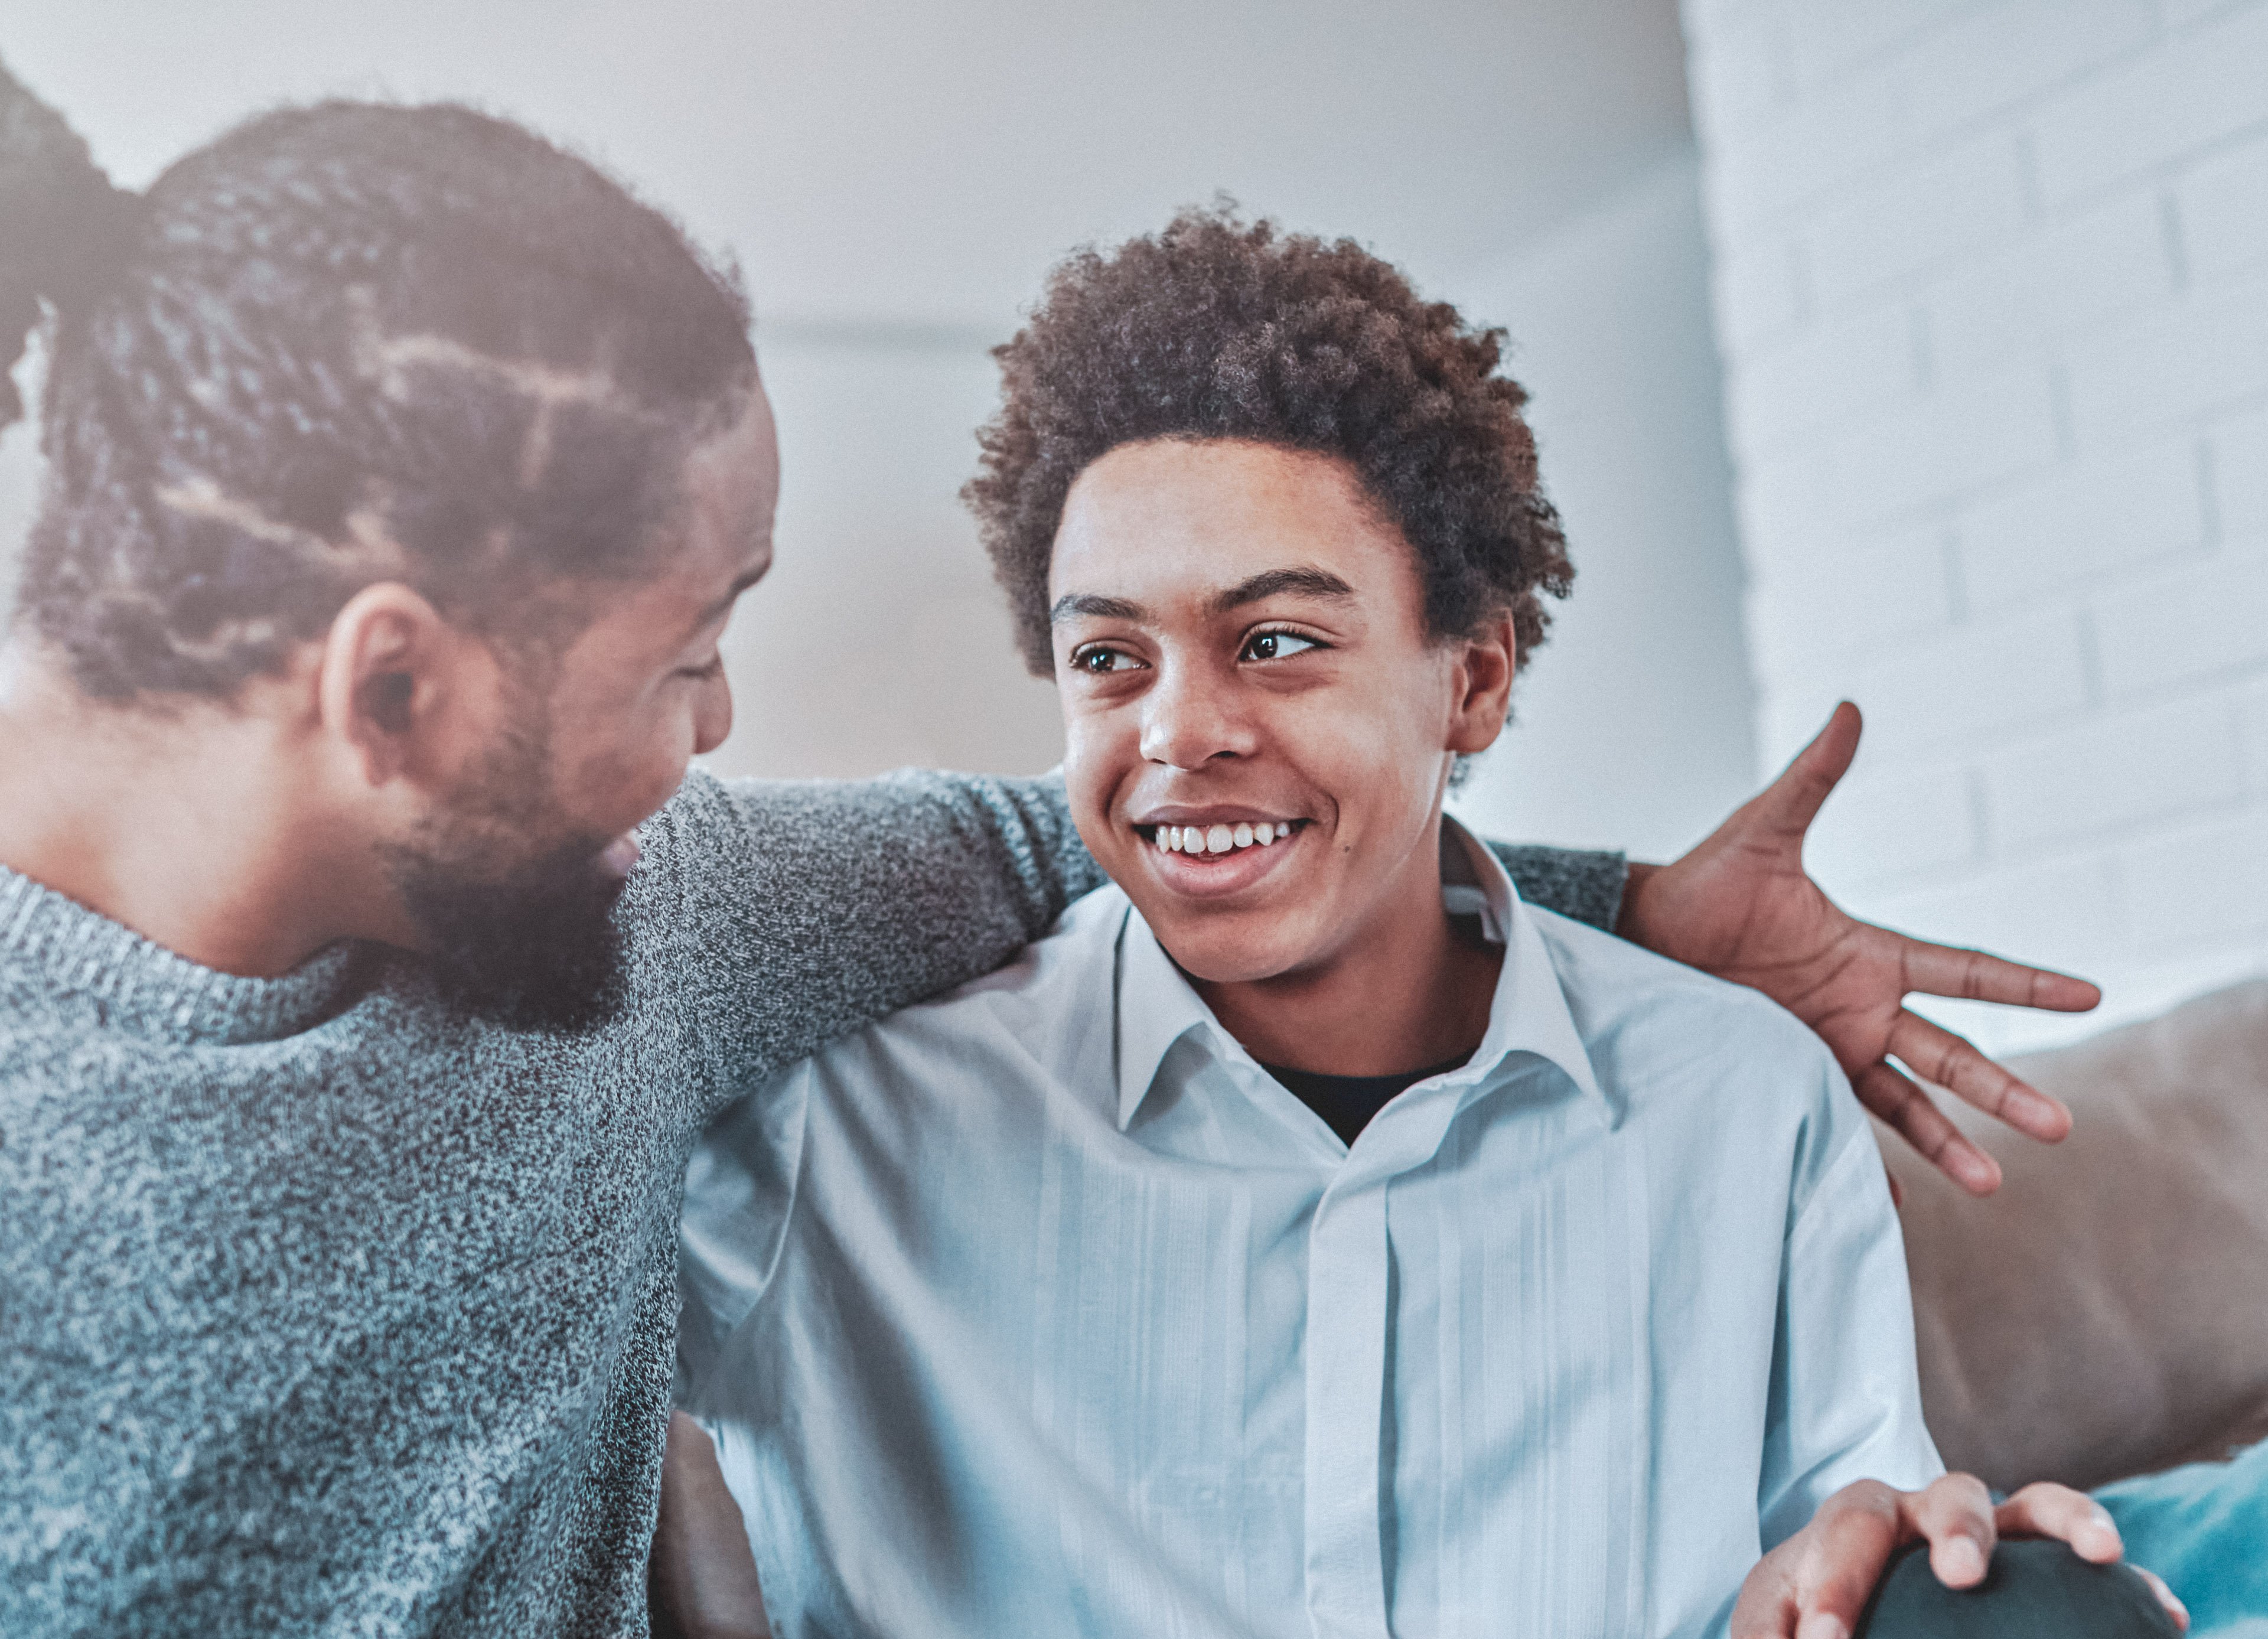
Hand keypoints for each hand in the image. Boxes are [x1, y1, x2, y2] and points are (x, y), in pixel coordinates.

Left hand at [1616, 702, 2097, 1195]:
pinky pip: (1835, 1128)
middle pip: (1952, 1053)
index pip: (1966, 971)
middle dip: (2005, 1089)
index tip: (2089, 993)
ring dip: (1950, 1144)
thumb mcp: (1762, 832)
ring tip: (1992, 1184)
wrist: (1640, 937)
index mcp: (1868, 952)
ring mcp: (1827, 1049)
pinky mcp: (1787, 1076)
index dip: (2025, 984)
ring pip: (1906, 1104)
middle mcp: (1861, 1008)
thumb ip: (1812, 780)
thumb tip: (1851, 711)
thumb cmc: (1703, 883)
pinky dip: (1861, 1166)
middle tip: (2059, 1126)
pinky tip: (1886, 1207)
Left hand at [1731, 1474, 2186, 1637]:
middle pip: (1945, 1495)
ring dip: (2067, 1517)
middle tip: (1964, 1574)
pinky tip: (2163, 1612)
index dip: (1837, 1582)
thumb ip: (1768, 1633)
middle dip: (1958, 1530)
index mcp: (1857, 1520)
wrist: (1849, 1599)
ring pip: (2032, 1502)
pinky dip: (2125, 1576)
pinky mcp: (2041, 1561)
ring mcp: (1992, 1532)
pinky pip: (2088, 1555)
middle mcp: (1926, 1512)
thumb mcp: (1775, 1621)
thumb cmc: (1809, 1613)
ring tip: (2102, 1549)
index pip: (1847, 1531)